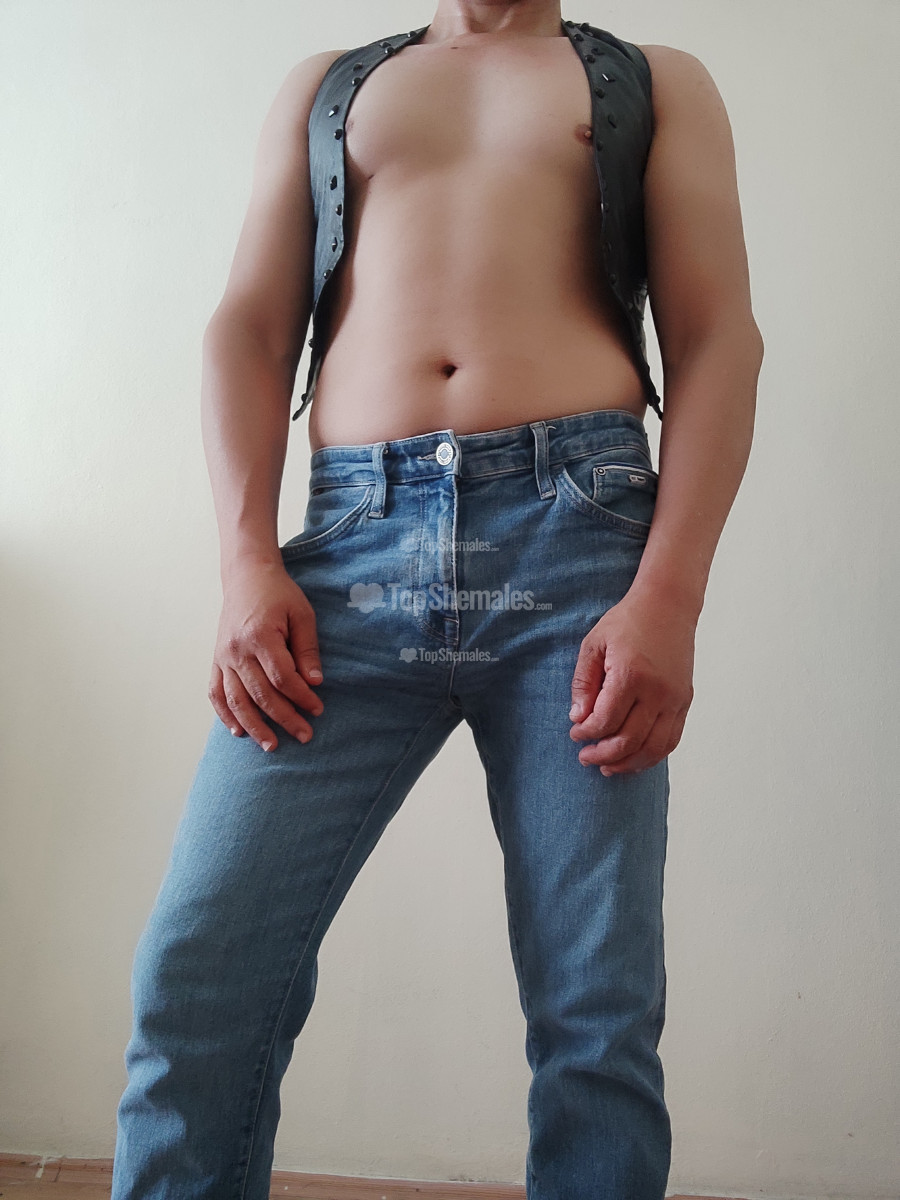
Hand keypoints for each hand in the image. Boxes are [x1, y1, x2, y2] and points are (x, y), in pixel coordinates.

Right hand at [208, 559, 324, 751]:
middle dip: (284, 718)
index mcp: (260, 636)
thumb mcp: (302, 615)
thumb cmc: (278, 595)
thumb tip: (315, 682)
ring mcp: (223, 657)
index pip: (283, 678)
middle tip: (304, 735)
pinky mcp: (216, 660)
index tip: (318, 708)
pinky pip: (216, 693)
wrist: (246, 577)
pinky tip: (238, 731)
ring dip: (254, 726)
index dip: (302, 697)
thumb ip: (307, 649)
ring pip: (236, 700)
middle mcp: (237, 650)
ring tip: (271, 746)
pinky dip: (225, 714)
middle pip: (261, 694)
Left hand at [569, 591, 695, 774]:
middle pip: (629, 741)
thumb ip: (584, 683)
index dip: (586, 734)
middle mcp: (657, 691)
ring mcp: (675, 698)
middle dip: (603, 755)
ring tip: (608, 767)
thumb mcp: (594, 645)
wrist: (668, 605)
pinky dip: (652, 755)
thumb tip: (578, 718)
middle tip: (586, 757)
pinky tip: (634, 758)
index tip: (575, 734)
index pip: (605, 721)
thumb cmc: (628, 622)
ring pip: (653, 748)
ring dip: (628, 763)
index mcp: (630, 675)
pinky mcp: (685, 701)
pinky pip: (671, 739)